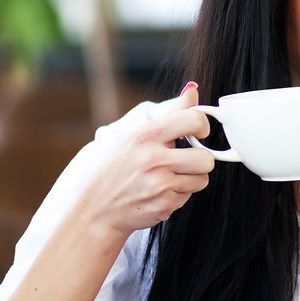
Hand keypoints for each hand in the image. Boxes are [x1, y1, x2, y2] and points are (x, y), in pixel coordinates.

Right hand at [77, 81, 215, 237]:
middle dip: (200, 160)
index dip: (202, 126)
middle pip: (206, 158)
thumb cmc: (113, 169)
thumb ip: (168, 114)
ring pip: (202, 179)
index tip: (197, 133)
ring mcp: (160, 184)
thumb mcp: (132, 135)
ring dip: (191, 178)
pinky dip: (178, 194)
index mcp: (145, 135)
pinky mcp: (164, 205)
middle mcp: (154, 159)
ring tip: (168, 177)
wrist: (93, 209)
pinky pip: (189, 196)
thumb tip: (192, 91)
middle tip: (184, 160)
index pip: (193, 120)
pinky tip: (158, 192)